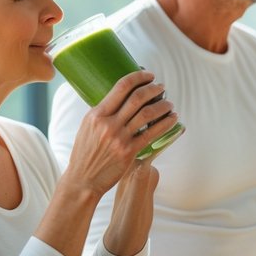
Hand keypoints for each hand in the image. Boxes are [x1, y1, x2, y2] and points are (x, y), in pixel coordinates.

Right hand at [65, 70, 177, 195]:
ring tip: (169, 103)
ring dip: (163, 105)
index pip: (121, 87)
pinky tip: (172, 118)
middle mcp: (108, 124)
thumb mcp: (88, 127)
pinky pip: (152, 134)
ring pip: (147, 114)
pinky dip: (165, 123)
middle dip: (153, 89)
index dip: (138, 77)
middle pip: (137, 98)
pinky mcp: (129, 152)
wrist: (83, 180)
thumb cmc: (85, 153)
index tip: (149, 75)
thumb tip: (120, 98)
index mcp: (96, 115)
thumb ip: (103, 113)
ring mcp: (119, 138)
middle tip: (161, 87)